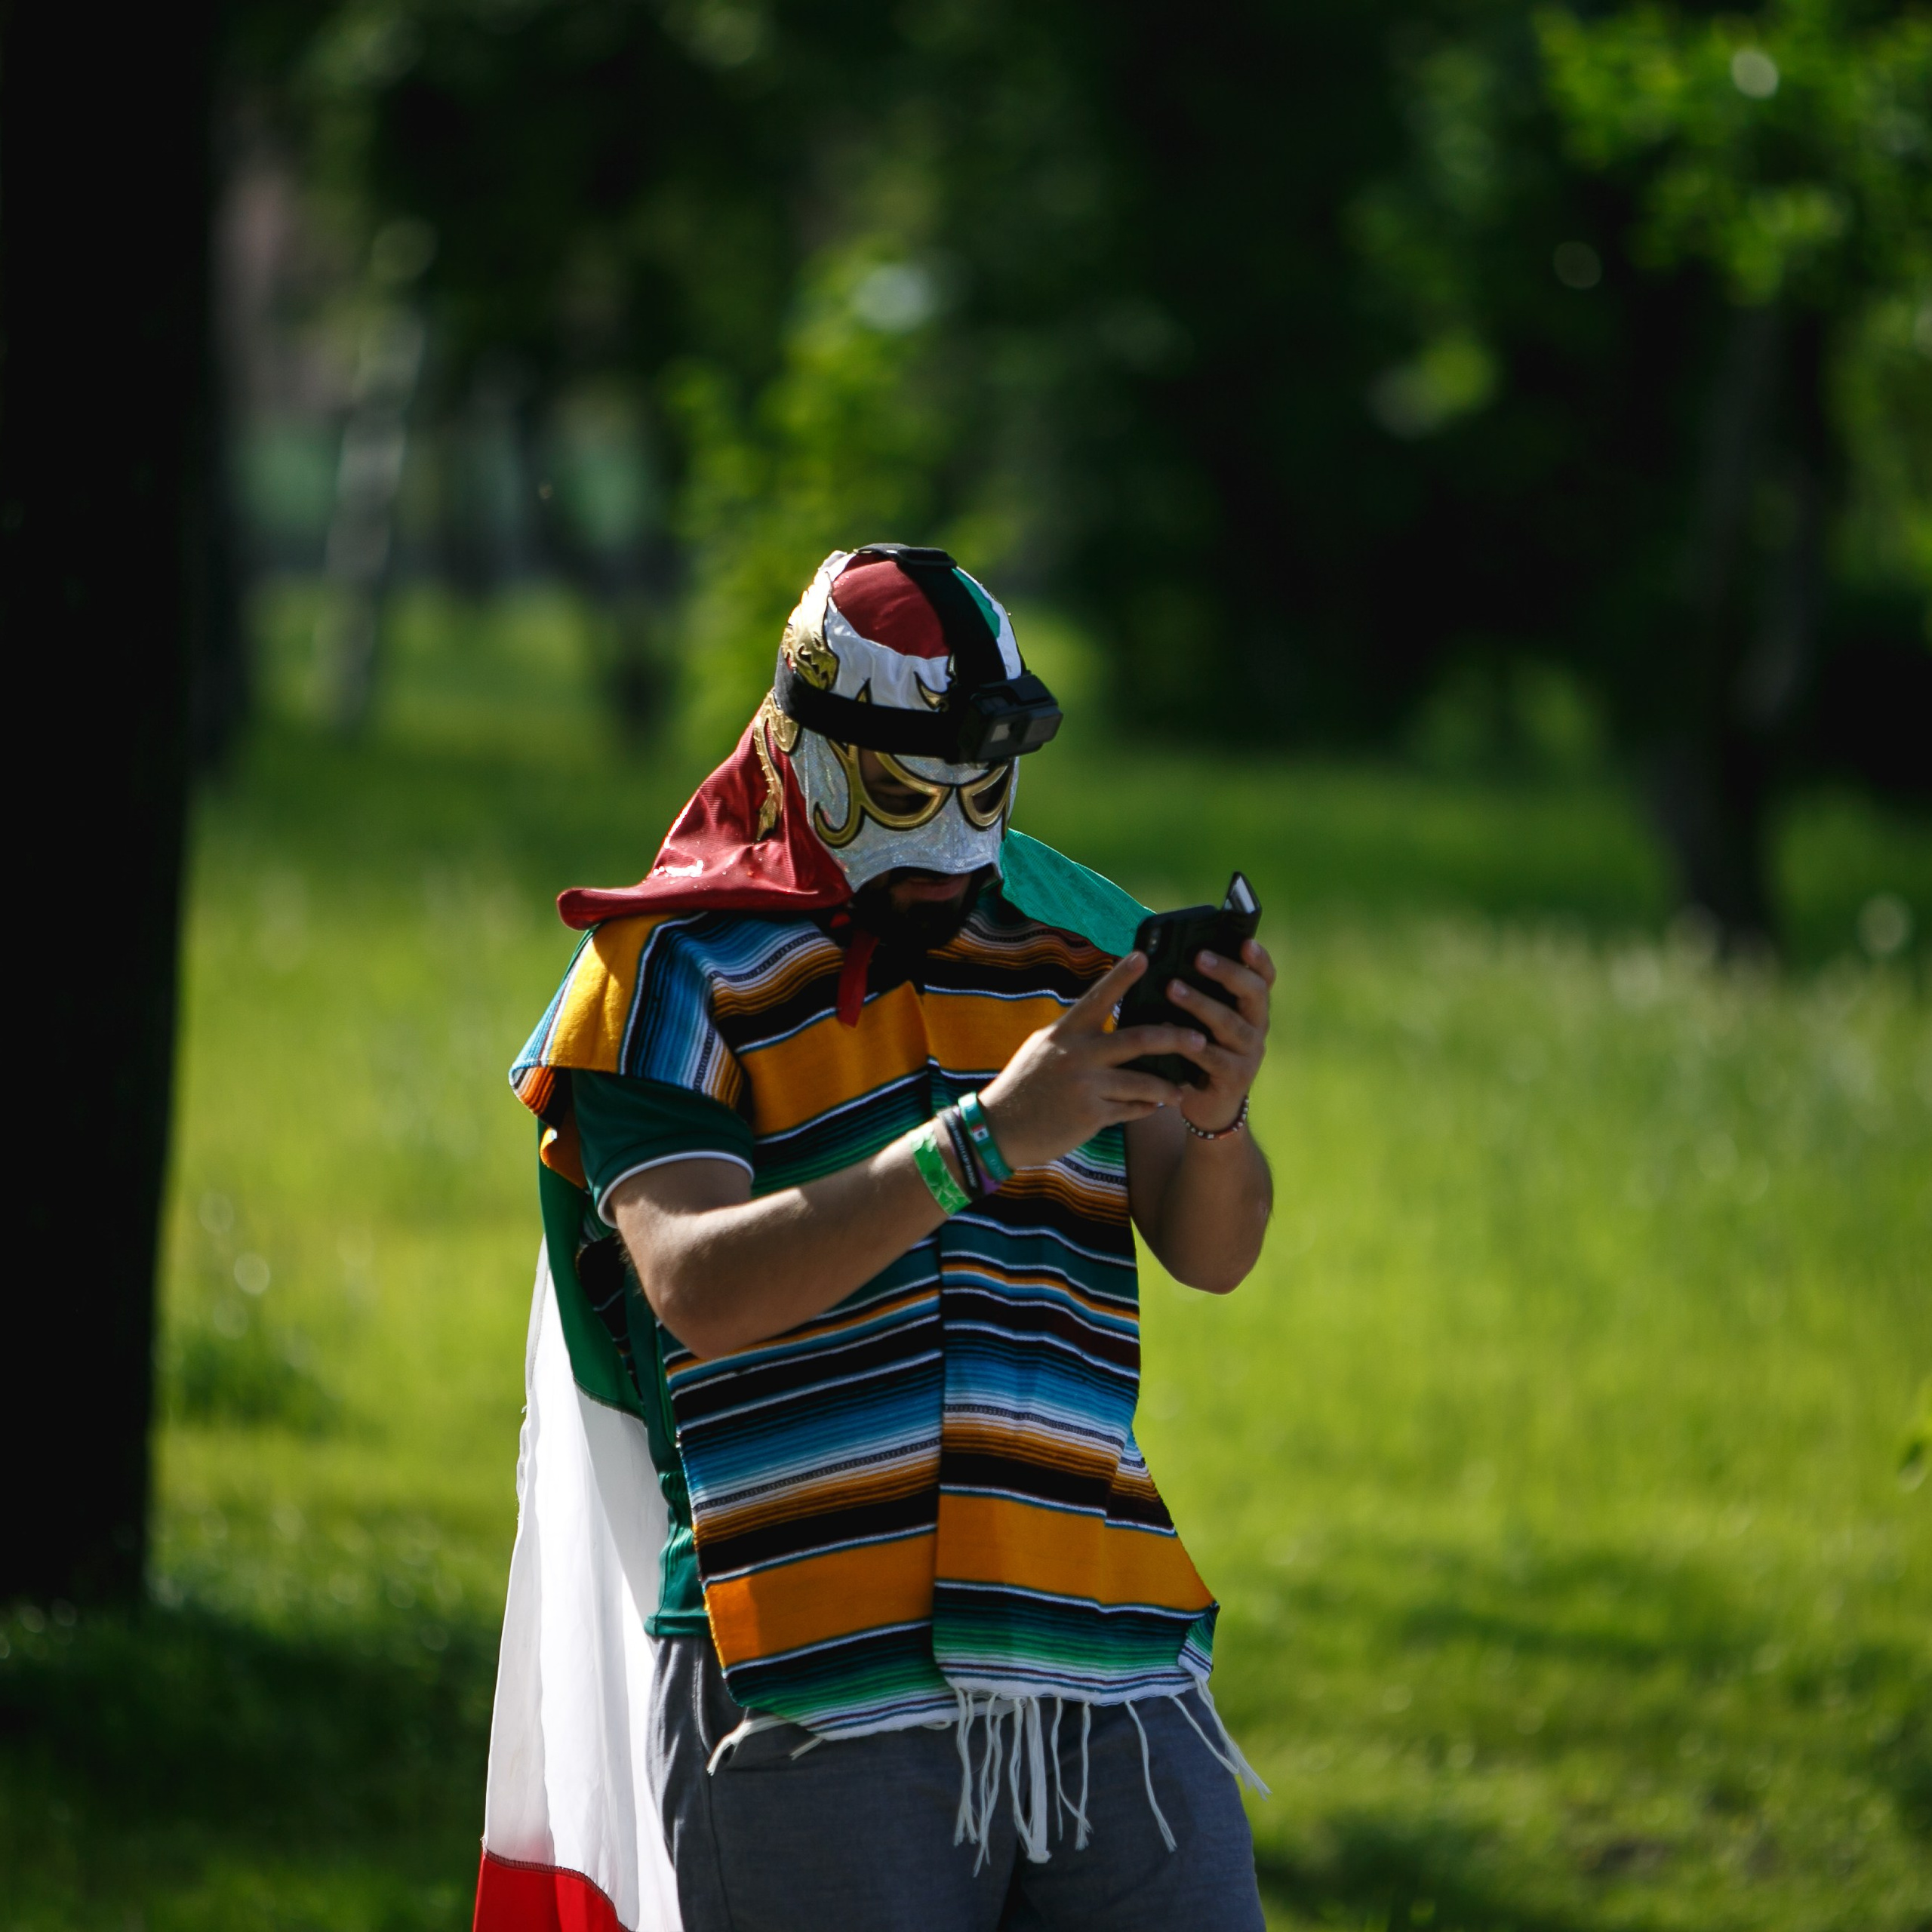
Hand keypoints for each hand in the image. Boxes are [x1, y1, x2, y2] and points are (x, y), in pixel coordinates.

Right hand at [978, 952, 1203, 1169]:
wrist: (1000, 1129)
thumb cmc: (1025, 1084)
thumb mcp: (1044, 1048)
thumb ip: (1077, 1034)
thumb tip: (1110, 1021)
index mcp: (1065, 1032)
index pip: (1098, 996)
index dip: (1122, 975)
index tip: (1144, 956)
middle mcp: (1077, 1054)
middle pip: (1138, 1039)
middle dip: (1174, 1038)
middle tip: (1199, 1038)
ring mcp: (1086, 1085)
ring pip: (1142, 1082)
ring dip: (1166, 1086)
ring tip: (1180, 1090)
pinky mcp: (1091, 1115)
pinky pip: (1131, 1109)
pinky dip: (1145, 1108)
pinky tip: (1154, 1107)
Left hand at [1165, 937, 1274, 1134]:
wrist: (1209, 1107)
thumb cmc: (1200, 1053)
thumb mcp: (1204, 1022)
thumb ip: (1199, 995)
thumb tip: (1166, 959)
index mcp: (1252, 1009)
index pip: (1264, 978)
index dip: (1259, 959)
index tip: (1245, 941)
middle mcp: (1257, 1028)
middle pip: (1253, 993)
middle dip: (1227, 972)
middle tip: (1199, 956)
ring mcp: (1248, 1054)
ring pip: (1229, 1024)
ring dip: (1200, 1004)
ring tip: (1173, 988)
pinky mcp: (1234, 1078)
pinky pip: (1211, 1057)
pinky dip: (1188, 1043)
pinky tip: (1166, 1031)